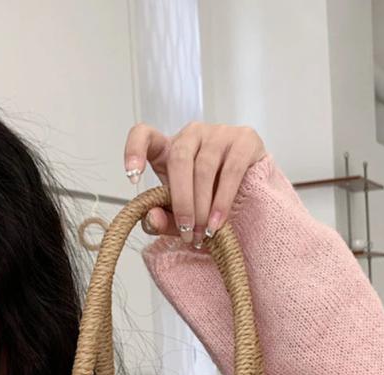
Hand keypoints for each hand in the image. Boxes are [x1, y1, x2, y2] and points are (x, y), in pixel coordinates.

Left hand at [123, 122, 266, 245]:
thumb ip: (162, 219)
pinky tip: (217, 221)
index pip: (144, 135)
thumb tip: (152, 217)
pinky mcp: (245, 139)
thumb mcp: (180, 214)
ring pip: (204, 167)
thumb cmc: (208, 201)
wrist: (250, 198)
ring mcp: (219, 132)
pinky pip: (231, 171)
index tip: (133, 177)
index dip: (134, 150)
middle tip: (186, 231)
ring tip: (203, 232)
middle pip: (179, 158)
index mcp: (169, 148)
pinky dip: (222, 200)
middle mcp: (192, 134)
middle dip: (181, 200)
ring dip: (202, 206)